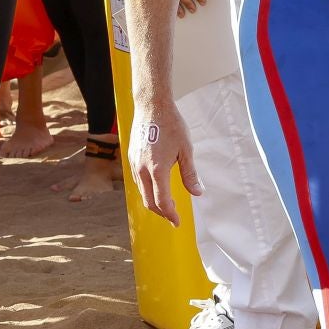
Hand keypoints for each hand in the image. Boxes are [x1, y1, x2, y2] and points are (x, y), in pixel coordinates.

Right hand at [129, 99, 200, 225]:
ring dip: (153, 201)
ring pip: (141, 191)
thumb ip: (190, 174)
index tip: (177, 222)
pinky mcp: (131, 157)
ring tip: (166, 204)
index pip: (162, 202)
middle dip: (161, 212)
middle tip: (173, 216)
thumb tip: (197, 193)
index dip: (170, 215)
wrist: (151, 105)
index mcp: (157, 169)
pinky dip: (147, 189)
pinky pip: (137, 180)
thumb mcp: (186, 149)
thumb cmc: (171, 124)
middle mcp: (142, 169)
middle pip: (148, 201)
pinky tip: (156, 186)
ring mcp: (134, 163)